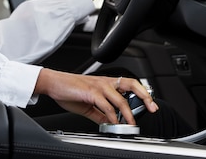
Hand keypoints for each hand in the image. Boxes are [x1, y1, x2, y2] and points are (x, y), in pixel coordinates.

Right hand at [34, 68, 157, 124]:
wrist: (54, 83)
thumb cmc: (70, 90)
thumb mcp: (89, 105)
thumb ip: (101, 113)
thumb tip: (110, 123)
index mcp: (107, 83)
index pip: (130, 85)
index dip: (142, 93)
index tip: (150, 105)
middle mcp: (105, 82)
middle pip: (131, 84)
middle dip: (144, 95)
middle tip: (151, 107)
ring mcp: (99, 86)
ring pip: (120, 97)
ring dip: (128, 112)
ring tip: (131, 123)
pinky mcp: (91, 92)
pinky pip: (106, 104)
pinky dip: (111, 115)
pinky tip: (113, 122)